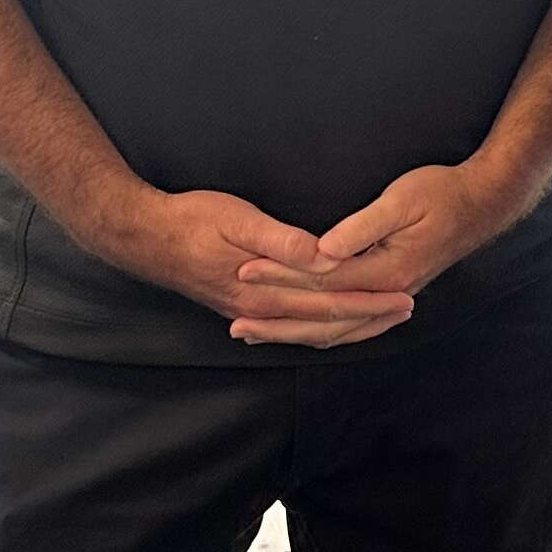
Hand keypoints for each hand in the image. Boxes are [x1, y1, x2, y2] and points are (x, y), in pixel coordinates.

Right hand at [85, 186, 414, 348]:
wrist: (144, 236)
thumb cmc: (192, 220)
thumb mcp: (239, 220)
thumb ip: (282, 242)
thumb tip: (325, 257)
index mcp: (265, 292)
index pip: (330, 304)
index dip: (370, 302)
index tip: (404, 297)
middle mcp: (260, 311)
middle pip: (326, 324)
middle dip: (369, 318)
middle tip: (407, 308)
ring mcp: (250, 313)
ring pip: (310, 331)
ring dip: (348, 326)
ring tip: (382, 317)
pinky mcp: (243, 307)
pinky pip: (291, 326)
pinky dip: (318, 328)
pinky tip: (331, 325)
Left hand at [237, 163, 517, 327]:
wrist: (484, 202)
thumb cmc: (443, 193)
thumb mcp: (402, 200)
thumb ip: (361, 227)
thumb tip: (322, 251)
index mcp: (386, 271)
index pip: (321, 281)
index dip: (281, 275)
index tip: (244, 269)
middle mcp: (388, 293)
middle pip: (323, 316)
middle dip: (277, 318)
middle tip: (235, 323)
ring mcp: (392, 296)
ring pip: (336, 329)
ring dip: (294, 333)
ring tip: (255, 335)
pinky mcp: (392, 293)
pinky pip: (351, 325)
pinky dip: (322, 331)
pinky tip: (301, 332)